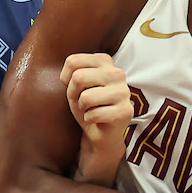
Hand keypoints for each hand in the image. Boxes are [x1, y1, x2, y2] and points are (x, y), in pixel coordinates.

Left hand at [61, 53, 132, 183]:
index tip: (74, 88)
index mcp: (104, 60)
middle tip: (81, 102)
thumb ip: (72, 72)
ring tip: (90, 110)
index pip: (73, 62)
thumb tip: (72, 77)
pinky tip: (97, 119)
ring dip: (82, 108)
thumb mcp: (74, 84)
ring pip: (86, 97)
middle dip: (73, 94)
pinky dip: (89, 119)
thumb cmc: (86, 104)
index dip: (66, 79)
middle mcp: (117, 72)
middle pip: (78, 77)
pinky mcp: (126, 111)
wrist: (100, 132)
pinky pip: (94, 114)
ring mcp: (124, 91)